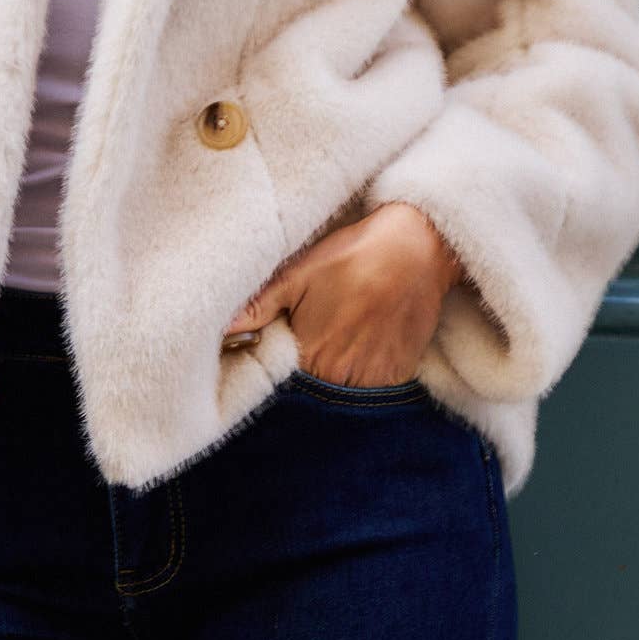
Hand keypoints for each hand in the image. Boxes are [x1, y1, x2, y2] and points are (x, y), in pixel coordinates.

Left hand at [221, 203, 464, 387]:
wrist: (416, 249)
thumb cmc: (352, 256)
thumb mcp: (299, 274)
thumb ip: (260, 307)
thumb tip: (222, 329)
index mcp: (309, 356)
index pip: (279, 381)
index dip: (276, 366)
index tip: (279, 348)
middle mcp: (340, 379)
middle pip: (311, 388)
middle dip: (305, 370)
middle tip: (316, 334)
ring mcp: (373, 381)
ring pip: (341, 391)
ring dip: (336, 374)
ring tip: (342, 335)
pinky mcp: (399, 377)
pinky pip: (372, 388)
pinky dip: (364, 372)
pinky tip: (364, 340)